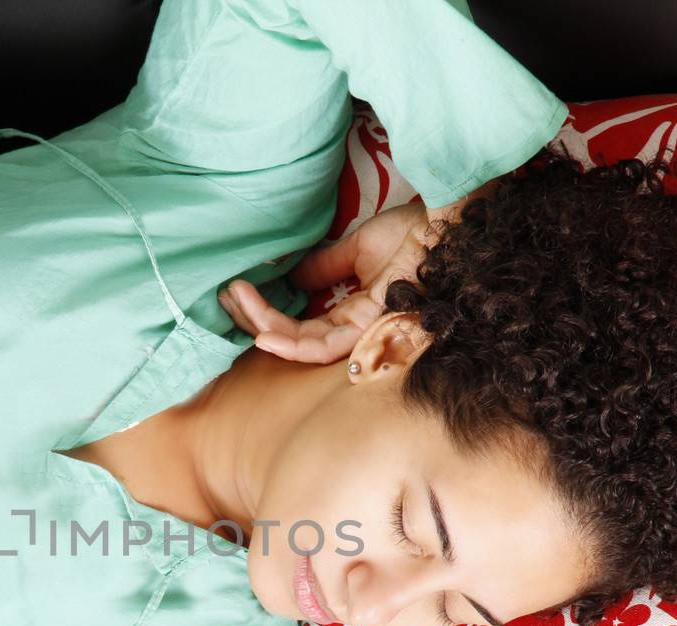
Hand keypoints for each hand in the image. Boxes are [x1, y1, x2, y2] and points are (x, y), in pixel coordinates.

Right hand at [219, 199, 440, 363]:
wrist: (449, 226)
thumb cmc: (415, 233)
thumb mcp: (358, 246)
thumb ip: (324, 266)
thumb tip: (290, 278)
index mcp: (355, 311)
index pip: (303, 324)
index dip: (268, 311)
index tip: (238, 289)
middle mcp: (357, 329)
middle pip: (297, 339)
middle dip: (257, 320)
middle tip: (226, 299)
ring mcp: (364, 333)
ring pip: (304, 347)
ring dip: (266, 328)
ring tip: (237, 306)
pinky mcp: (371, 331)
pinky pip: (324, 349)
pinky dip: (291, 345)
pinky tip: (263, 334)